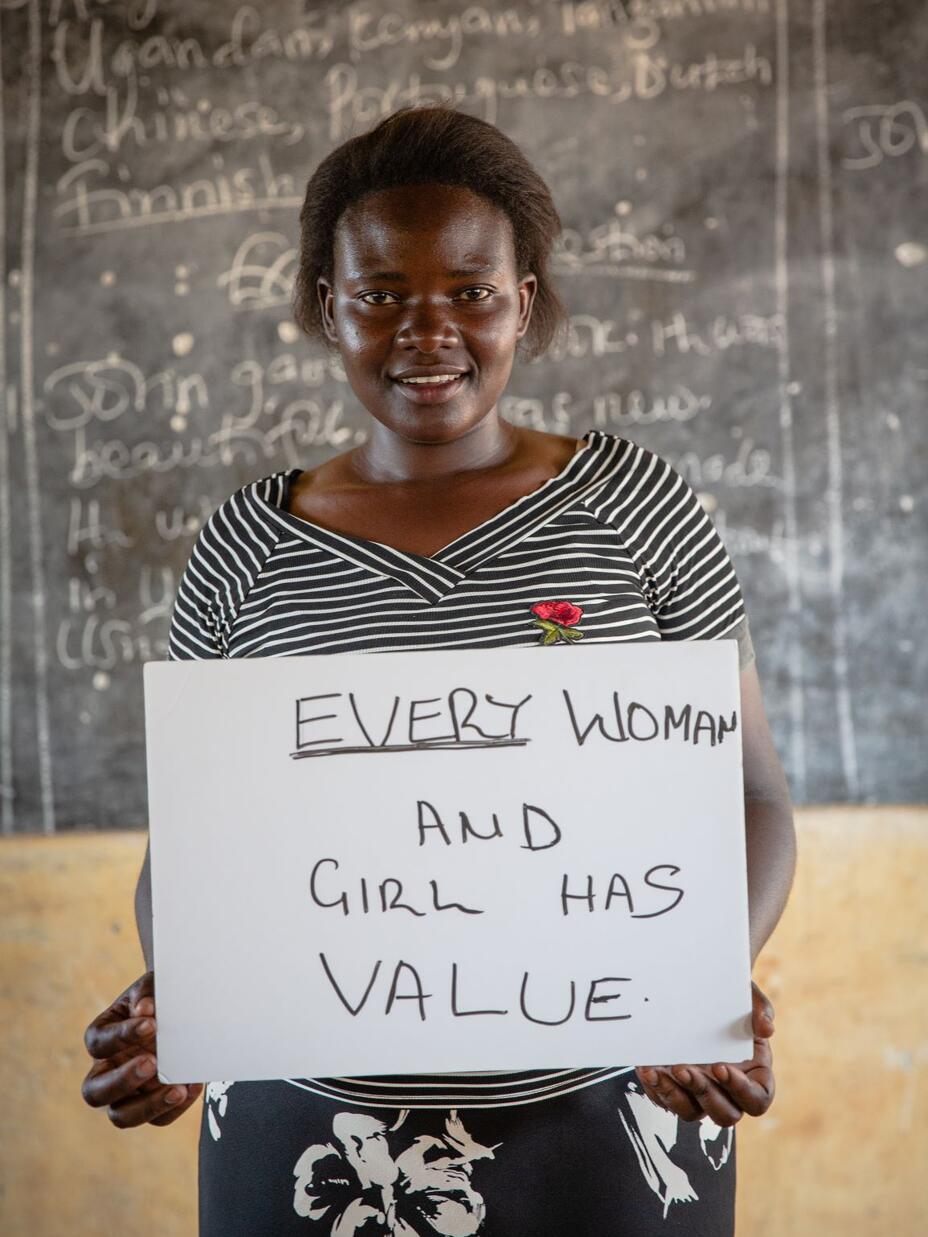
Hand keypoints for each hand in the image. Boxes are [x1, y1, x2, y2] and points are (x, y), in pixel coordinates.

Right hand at [81, 971, 202, 1127]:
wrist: (180, 1010)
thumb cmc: (159, 998)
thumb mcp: (152, 987)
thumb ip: (146, 993)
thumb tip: (145, 1009)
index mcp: (101, 1037)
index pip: (98, 1043)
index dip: (121, 1036)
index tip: (151, 1023)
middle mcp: (106, 1071)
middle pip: (94, 1092)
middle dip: (123, 1081)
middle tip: (152, 1063)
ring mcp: (126, 1093)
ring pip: (121, 1116)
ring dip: (148, 1106)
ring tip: (177, 1088)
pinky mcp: (150, 1105)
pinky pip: (158, 1119)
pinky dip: (175, 1108)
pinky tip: (193, 1086)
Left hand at [634, 980, 774, 1127]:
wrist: (700, 992)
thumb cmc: (730, 999)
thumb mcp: (748, 998)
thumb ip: (761, 1010)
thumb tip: (767, 1028)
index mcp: (755, 1077)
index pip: (756, 1100)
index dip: (740, 1090)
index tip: (720, 1067)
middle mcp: (729, 1092)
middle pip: (724, 1115)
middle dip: (703, 1093)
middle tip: (683, 1068)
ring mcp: (701, 1093)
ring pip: (690, 1113)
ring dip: (673, 1096)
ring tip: (657, 1073)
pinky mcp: (675, 1088)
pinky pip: (665, 1100)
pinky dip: (655, 1088)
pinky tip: (646, 1068)